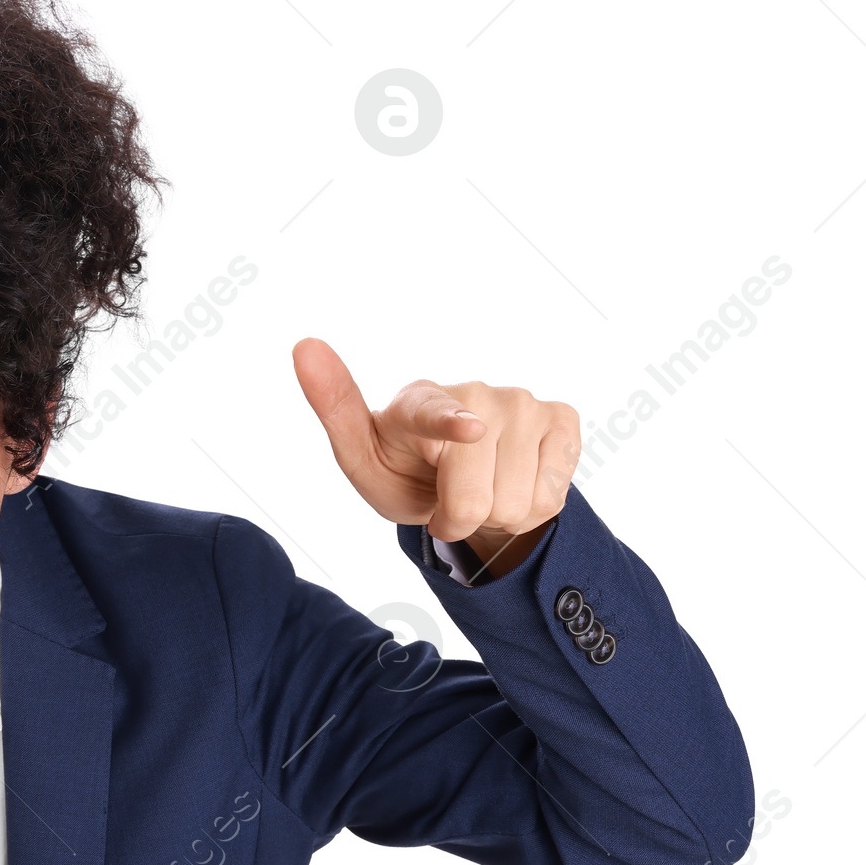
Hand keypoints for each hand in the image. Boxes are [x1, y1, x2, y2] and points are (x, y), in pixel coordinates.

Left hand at [293, 341, 580, 574]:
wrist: (460, 478)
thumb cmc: (405, 469)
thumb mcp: (363, 461)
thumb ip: (338, 412)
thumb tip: (304, 345)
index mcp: (418, 401)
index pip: (436, 413)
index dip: (453, 423)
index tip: (468, 431)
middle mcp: (476, 392)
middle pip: (477, 497)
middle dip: (459, 519)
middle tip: (448, 503)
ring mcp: (523, 402)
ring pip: (519, 502)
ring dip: (496, 516)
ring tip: (481, 491)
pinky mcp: (562, 419)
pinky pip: (552, 495)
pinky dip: (532, 507)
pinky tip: (514, 482)